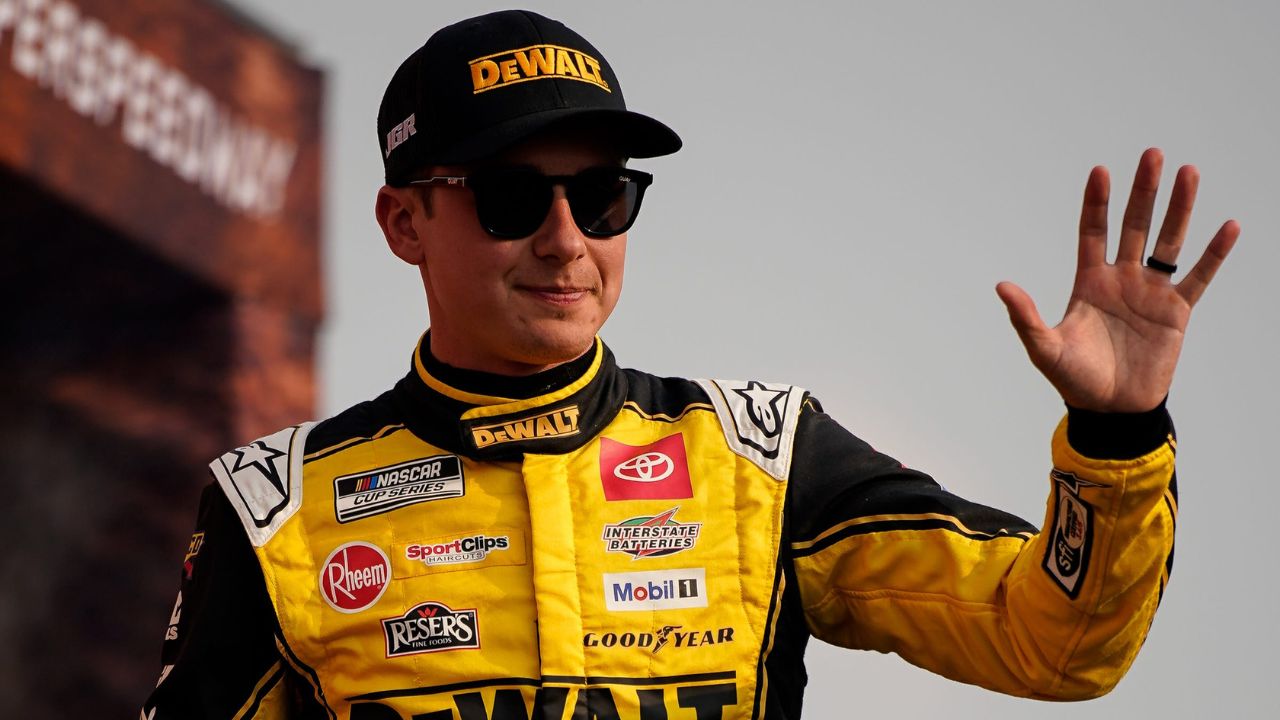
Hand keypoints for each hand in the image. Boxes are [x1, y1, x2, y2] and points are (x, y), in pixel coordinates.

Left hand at [995, 148, 1238, 412]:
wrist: (1111, 411)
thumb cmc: (1074, 380)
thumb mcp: (1044, 348)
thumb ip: (1024, 317)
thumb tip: (1001, 286)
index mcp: (1088, 282)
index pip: (1093, 232)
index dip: (1096, 202)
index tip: (1100, 170)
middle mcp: (1121, 279)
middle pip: (1133, 225)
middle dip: (1143, 191)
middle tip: (1152, 154)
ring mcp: (1150, 292)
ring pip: (1168, 242)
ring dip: (1179, 208)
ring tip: (1189, 172)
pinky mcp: (1177, 312)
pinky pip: (1198, 277)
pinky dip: (1213, 253)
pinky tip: (1228, 225)